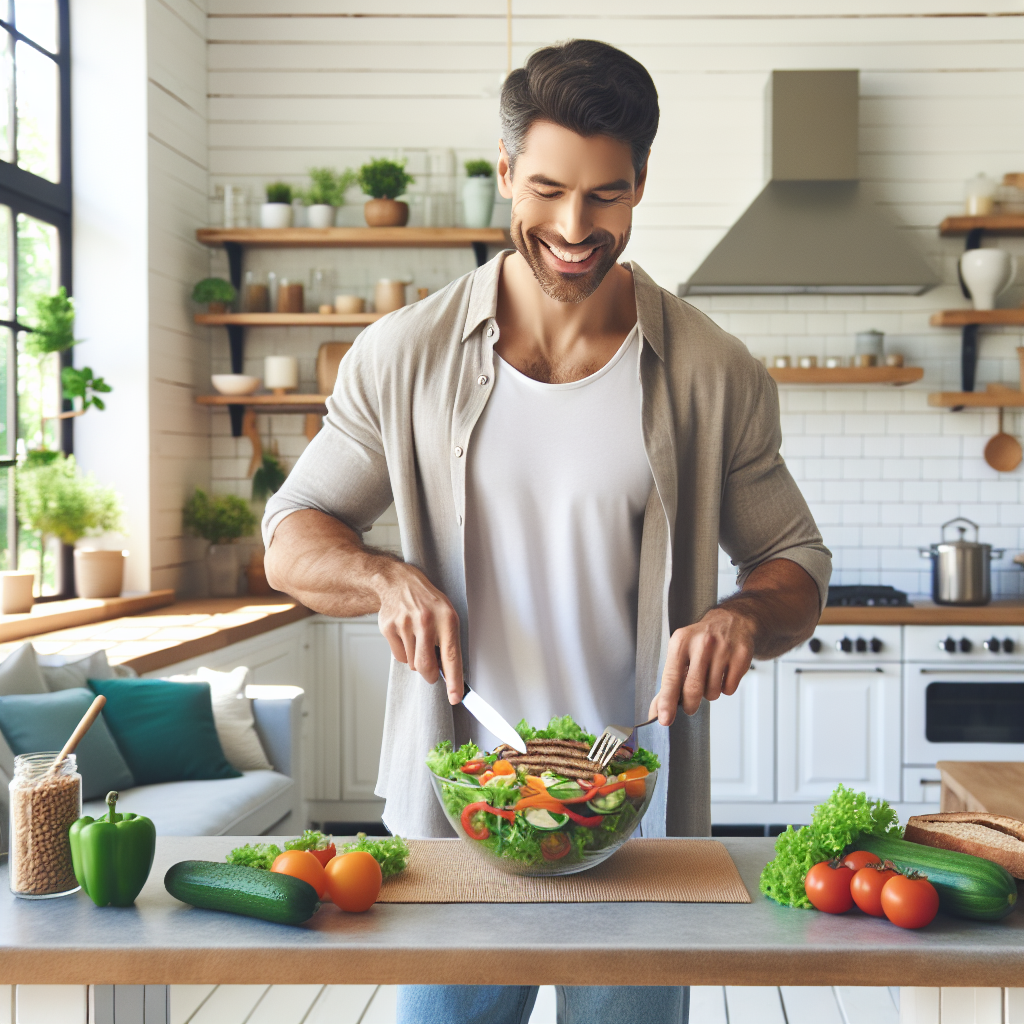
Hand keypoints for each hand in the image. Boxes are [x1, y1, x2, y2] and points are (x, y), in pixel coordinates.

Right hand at [374, 562, 463, 702]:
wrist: (398, 582)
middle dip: (429, 675)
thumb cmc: (427, 601)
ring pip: (412, 663)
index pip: (451, 656)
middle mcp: (426, 621)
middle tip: (431, 672)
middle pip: (426, 666)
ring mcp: (405, 624)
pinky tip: (405, 635)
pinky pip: (398, 656)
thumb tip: (448, 673)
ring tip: (417, 638)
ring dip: (415, 659)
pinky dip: (403, 652)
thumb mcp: (446, 614)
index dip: (454, 680)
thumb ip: (448, 641)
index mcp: (446, 618)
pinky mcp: (388, 628)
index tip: (455, 697)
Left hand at [648, 606, 755, 724]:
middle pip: (693, 689)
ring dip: (709, 693)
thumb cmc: (700, 642)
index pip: (671, 678)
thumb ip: (668, 683)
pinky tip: (724, 673)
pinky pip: (729, 689)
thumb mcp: (680, 653)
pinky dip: (725, 688)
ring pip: (712, 692)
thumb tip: (657, 711)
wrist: (731, 621)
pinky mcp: (741, 655)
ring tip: (710, 677)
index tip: (665, 720)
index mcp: (680, 642)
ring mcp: (723, 648)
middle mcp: (701, 643)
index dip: (667, 701)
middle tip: (690, 707)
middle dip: (690, 705)